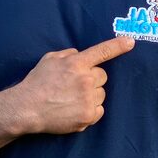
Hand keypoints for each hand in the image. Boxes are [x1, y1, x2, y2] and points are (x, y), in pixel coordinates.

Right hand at [14, 37, 134, 133]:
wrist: (26, 108)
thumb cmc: (37, 82)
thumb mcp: (50, 59)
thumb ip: (69, 54)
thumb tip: (81, 55)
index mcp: (77, 63)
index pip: (102, 52)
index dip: (118, 45)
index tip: (131, 42)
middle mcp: (85, 80)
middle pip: (102, 76)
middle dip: (92, 79)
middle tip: (74, 85)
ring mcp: (88, 99)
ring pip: (101, 94)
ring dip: (91, 95)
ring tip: (71, 99)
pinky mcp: (87, 116)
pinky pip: (99, 110)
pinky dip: (90, 110)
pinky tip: (75, 110)